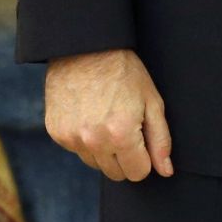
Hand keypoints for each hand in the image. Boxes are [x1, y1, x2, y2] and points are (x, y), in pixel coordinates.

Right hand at [44, 48, 174, 181]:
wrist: (85, 48)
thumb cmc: (124, 71)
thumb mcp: (151, 100)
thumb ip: (160, 140)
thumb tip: (166, 171)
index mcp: (121, 135)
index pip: (138, 173)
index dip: (144, 157)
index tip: (142, 138)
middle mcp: (94, 142)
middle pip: (116, 173)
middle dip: (125, 157)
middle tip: (126, 126)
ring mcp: (71, 139)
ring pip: (95, 164)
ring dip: (104, 150)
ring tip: (106, 118)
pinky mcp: (56, 133)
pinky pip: (77, 150)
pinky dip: (85, 139)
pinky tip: (89, 114)